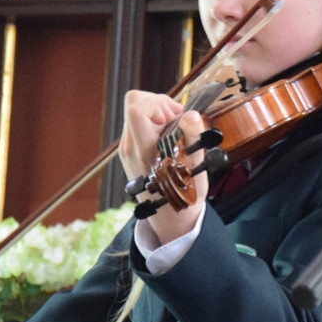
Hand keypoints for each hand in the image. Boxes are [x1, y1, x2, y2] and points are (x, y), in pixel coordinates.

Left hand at [119, 90, 208, 243]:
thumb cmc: (183, 195)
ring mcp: (126, 148)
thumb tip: (190, 114)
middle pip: (134, 102)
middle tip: (176, 119)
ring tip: (174, 130)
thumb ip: (192, 137)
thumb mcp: (195, 167)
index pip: (137, 109)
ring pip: (136, 112)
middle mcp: (130, 147)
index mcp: (143, 150)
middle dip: (159, 103)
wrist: (169, 219)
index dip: (159, 103)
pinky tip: (167, 139)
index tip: (176, 116)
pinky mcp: (129, 150)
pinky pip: (137, 124)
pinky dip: (154, 123)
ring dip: (157, 113)